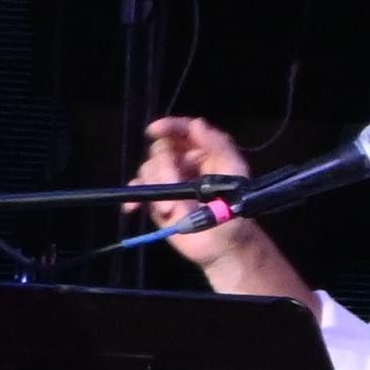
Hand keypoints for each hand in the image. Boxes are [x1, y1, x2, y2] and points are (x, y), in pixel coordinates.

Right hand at [136, 111, 254, 233]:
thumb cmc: (235, 210)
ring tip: (170, 210)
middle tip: (172, 184)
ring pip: (147, 171)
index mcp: (204, 154)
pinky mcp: (156, 201)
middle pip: (161, 151)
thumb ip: (219, 146)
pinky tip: (134, 207)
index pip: (183, 131)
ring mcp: (167, 183)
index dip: (169, 127)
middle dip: (163, 168)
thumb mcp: (235, 174)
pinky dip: (134, 198)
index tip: (154, 131)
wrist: (223, 246)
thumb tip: (197, 123)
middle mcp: (183, 164)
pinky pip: (137, 192)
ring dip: (155, 189)